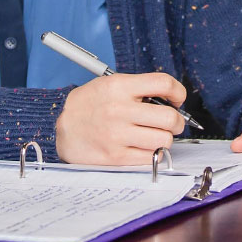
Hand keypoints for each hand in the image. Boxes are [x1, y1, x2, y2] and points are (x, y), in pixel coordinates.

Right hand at [55, 72, 186, 164]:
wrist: (63, 129)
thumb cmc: (89, 106)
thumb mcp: (108, 85)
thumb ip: (137, 88)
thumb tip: (171, 100)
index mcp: (118, 86)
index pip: (163, 83)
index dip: (178, 92)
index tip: (176, 99)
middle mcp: (119, 109)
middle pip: (170, 118)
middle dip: (176, 121)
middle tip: (168, 122)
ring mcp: (118, 134)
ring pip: (165, 140)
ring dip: (163, 139)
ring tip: (151, 134)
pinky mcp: (118, 156)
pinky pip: (153, 157)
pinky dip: (152, 153)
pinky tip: (141, 146)